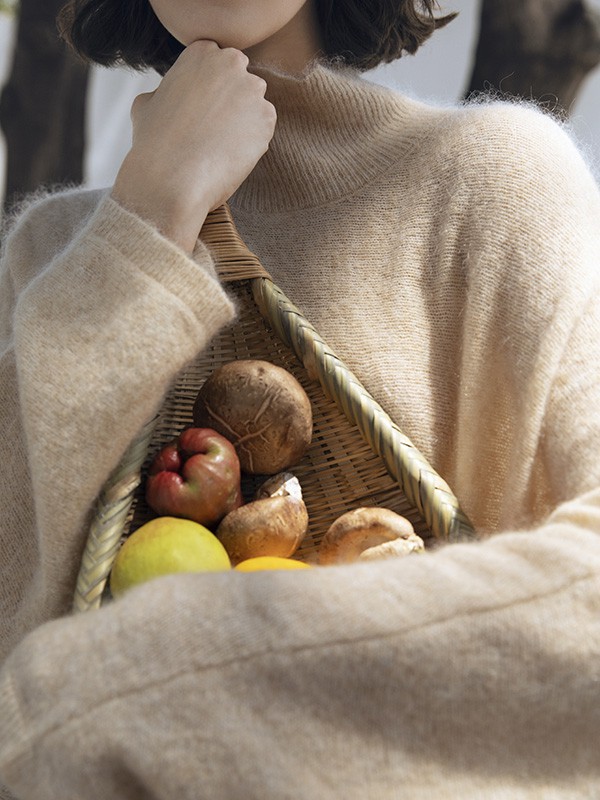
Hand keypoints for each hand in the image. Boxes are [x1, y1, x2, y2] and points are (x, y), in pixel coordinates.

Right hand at [111, 40, 276, 252]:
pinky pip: (264, 128)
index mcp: (202, 52)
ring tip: (220, 144)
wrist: (172, 178)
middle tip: (213, 128)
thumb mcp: (146, 103)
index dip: (210, 89)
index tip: (200, 110)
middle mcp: (231, 63)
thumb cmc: (153, 144)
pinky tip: (230, 154)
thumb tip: (169, 95)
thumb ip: (166, 90)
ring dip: (243, 121)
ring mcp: (253, 90)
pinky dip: (252, 141)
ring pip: (254, 104)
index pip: (217, 63)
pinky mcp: (267, 119)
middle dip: (231, 100)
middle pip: (240, 80)